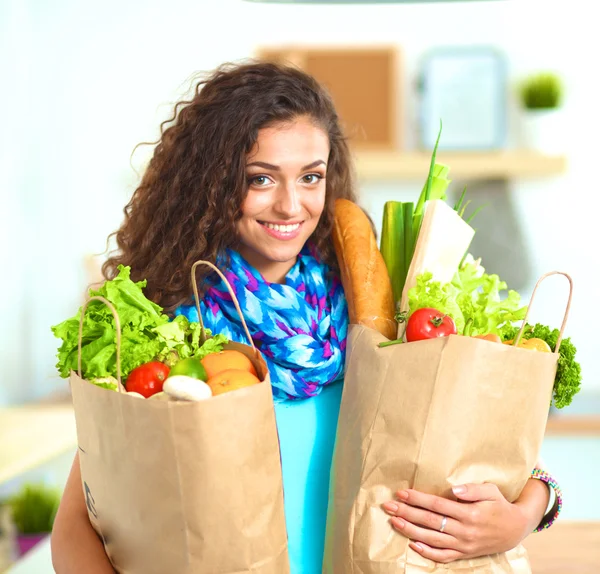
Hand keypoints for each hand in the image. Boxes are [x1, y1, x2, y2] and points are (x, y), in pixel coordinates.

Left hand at [382, 483, 530, 563]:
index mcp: (470, 514)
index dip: (418, 499)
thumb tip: (453, 490)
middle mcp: (465, 531)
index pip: (437, 505)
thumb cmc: (499, 505)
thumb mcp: (491, 491)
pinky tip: (412, 544)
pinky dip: (427, 552)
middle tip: (389, 506)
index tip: (401, 493)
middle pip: (430, 522)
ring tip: (394, 521)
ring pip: (432, 540)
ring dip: (411, 531)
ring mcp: (464, 545)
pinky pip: (443, 556)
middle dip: (407, 513)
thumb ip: (472, 489)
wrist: (515, 529)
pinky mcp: (464, 554)